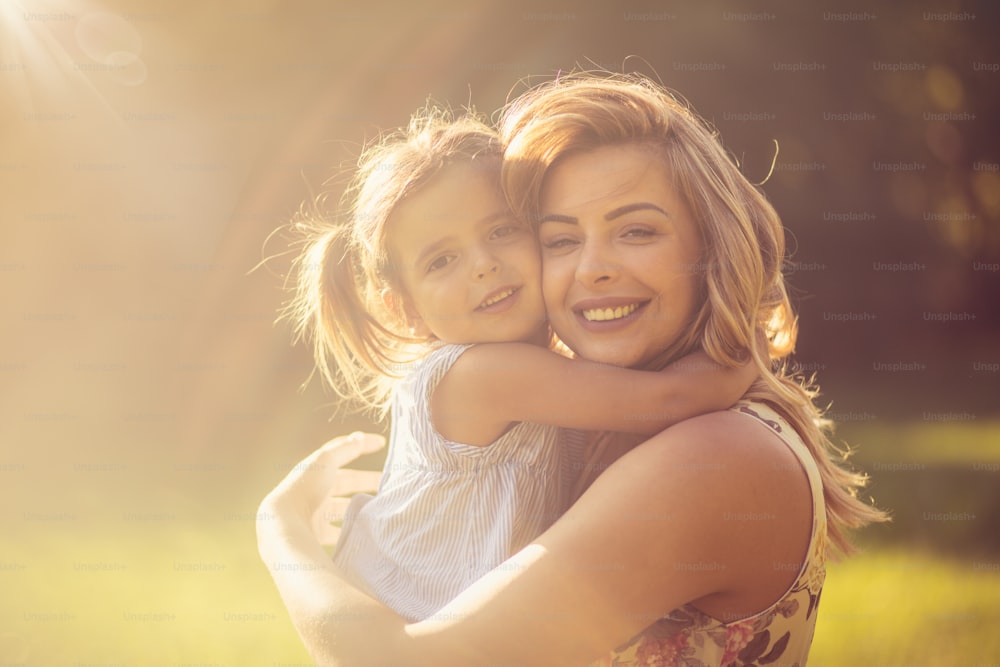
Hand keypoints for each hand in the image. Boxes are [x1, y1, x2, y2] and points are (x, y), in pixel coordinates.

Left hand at [263, 432, 384, 546]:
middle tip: (388, 483)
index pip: (341, 453)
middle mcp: (315, 490)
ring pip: (344, 508)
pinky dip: (352, 531)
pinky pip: (339, 532)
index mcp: (316, 470)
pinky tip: (366, 531)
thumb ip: (346, 448)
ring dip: (360, 507)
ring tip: (381, 508)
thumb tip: (362, 437)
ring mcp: (316, 513)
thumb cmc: (305, 487)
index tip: (382, 443)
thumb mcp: (327, 461)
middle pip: (346, 483)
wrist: (284, 524)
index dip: (360, 447)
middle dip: (366, 481)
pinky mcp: (317, 535)